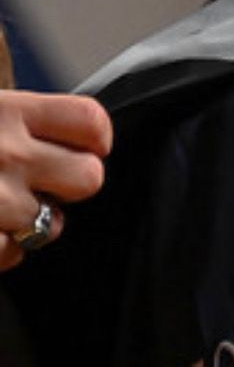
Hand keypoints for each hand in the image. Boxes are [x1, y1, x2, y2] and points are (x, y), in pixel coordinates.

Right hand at [0, 91, 112, 269]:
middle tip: (38, 181)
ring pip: (53, 226)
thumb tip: (71, 133)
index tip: (80, 144)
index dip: (92, 137)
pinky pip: (13, 254)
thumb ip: (19, 120)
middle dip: (68, 184)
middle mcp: (8, 154)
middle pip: (89, 177)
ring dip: (29, 221)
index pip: (91, 121)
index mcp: (8, 111)